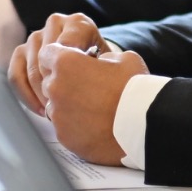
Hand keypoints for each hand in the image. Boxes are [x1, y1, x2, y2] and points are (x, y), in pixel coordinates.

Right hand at [9, 12, 107, 112]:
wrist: (91, 61)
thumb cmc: (101, 65)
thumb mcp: (107, 63)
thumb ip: (100, 66)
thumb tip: (87, 80)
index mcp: (78, 23)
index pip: (67, 47)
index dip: (70, 73)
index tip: (76, 92)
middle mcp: (54, 24)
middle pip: (47, 59)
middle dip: (54, 87)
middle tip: (64, 107)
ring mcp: (35, 37)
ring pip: (31, 69)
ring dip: (41, 94)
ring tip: (54, 111)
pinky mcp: (21, 52)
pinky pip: (16, 75)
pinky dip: (26, 95)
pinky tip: (40, 110)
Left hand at [20, 14, 143, 164]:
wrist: (144, 125)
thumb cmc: (135, 89)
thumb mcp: (124, 58)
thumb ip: (102, 58)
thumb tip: (99, 64)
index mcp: (66, 63)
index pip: (47, 53)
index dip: (61, 57)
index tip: (74, 63)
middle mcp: (55, 88)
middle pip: (50, 81)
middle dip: (65, 82)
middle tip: (89, 87)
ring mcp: (58, 115)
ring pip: (56, 106)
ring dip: (69, 105)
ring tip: (94, 109)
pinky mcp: (64, 137)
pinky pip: (64, 127)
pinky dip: (75, 125)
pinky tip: (95, 125)